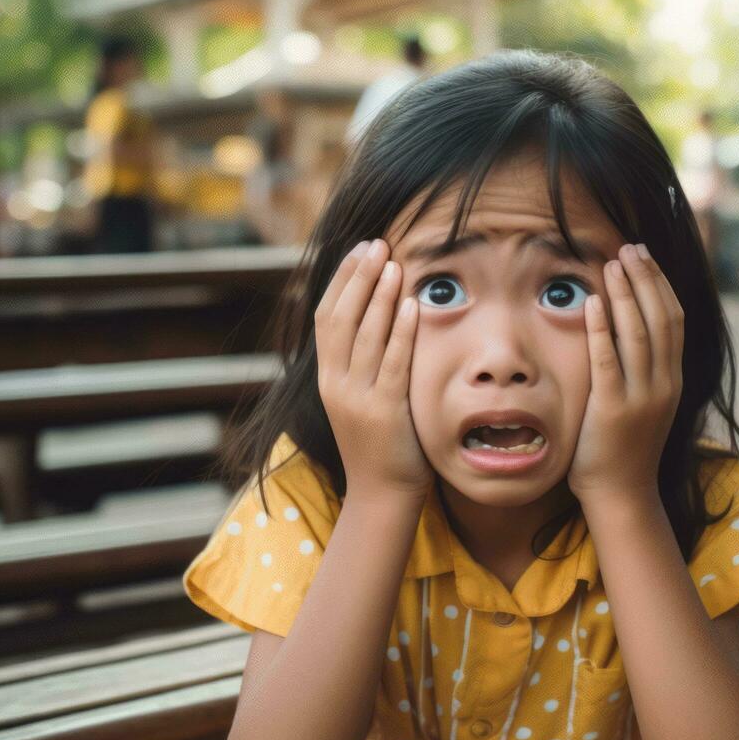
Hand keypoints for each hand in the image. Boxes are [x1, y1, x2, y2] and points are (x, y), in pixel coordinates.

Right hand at [314, 239, 430, 497]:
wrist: (381, 495)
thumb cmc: (379, 445)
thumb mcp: (359, 399)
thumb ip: (361, 364)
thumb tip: (375, 319)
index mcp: (327, 378)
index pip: (326, 317)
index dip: (343, 280)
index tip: (360, 250)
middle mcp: (336, 384)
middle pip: (342, 318)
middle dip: (359, 277)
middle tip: (377, 244)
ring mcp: (358, 398)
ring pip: (365, 336)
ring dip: (380, 296)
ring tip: (393, 263)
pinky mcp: (385, 412)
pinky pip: (393, 363)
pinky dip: (402, 331)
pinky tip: (411, 304)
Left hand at [568, 244, 683, 504]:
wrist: (621, 494)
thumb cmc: (624, 448)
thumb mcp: (646, 403)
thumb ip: (644, 370)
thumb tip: (631, 330)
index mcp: (673, 379)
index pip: (674, 319)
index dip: (659, 284)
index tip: (644, 257)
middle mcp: (664, 383)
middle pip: (661, 317)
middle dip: (645, 278)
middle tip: (629, 248)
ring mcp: (642, 396)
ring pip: (639, 332)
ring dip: (625, 293)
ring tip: (612, 263)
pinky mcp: (614, 408)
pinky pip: (609, 360)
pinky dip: (602, 328)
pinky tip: (593, 301)